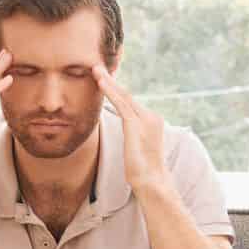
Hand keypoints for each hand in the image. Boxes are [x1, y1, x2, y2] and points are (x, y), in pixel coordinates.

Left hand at [93, 63, 167, 193]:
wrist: (151, 181)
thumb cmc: (142, 171)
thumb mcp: (136, 149)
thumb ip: (132, 136)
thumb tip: (125, 135)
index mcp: (152, 121)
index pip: (131, 102)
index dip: (117, 90)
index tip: (105, 80)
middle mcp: (151, 116)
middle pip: (127, 94)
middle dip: (112, 81)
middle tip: (98, 67)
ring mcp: (145, 119)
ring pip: (123, 95)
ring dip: (108, 82)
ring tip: (96, 69)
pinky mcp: (135, 124)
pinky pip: (120, 102)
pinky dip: (109, 90)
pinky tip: (100, 82)